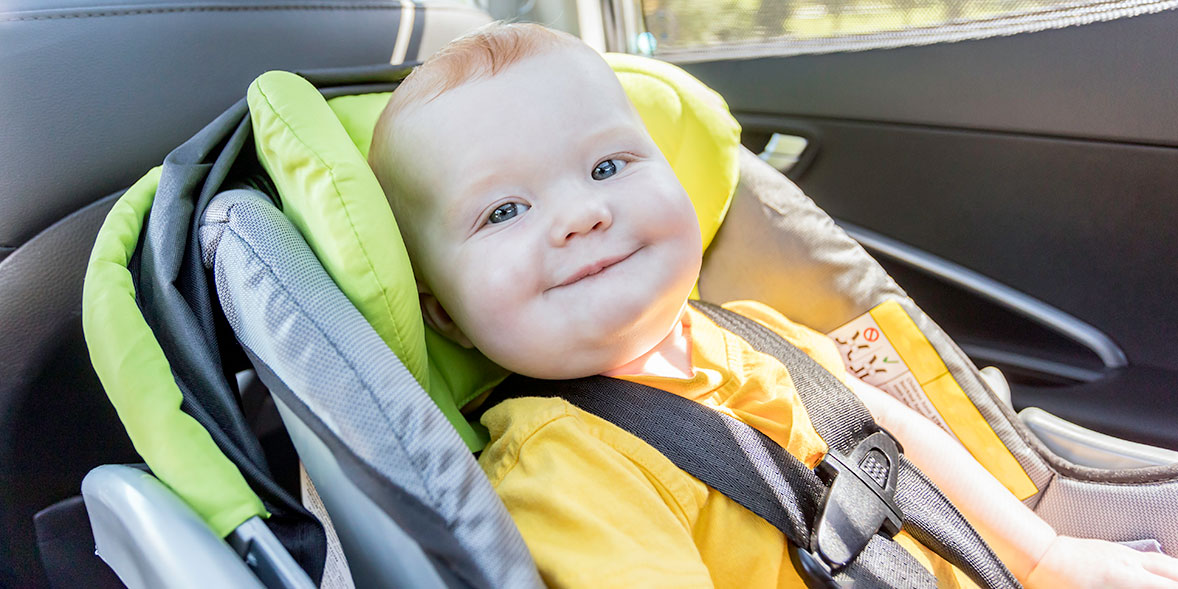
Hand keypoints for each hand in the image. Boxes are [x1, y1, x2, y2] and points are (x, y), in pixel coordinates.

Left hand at [1025, 536, 1177, 588]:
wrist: (1041, 554)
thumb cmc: (1058, 581)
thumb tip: (1132, 588)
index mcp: (1125, 576)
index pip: (1167, 585)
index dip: (1174, 587)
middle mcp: (1129, 561)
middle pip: (1171, 569)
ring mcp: (1123, 553)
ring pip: (1162, 561)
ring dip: (1174, 572)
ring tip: (1176, 580)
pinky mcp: (1115, 549)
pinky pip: (1149, 557)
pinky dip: (1162, 566)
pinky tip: (1162, 574)